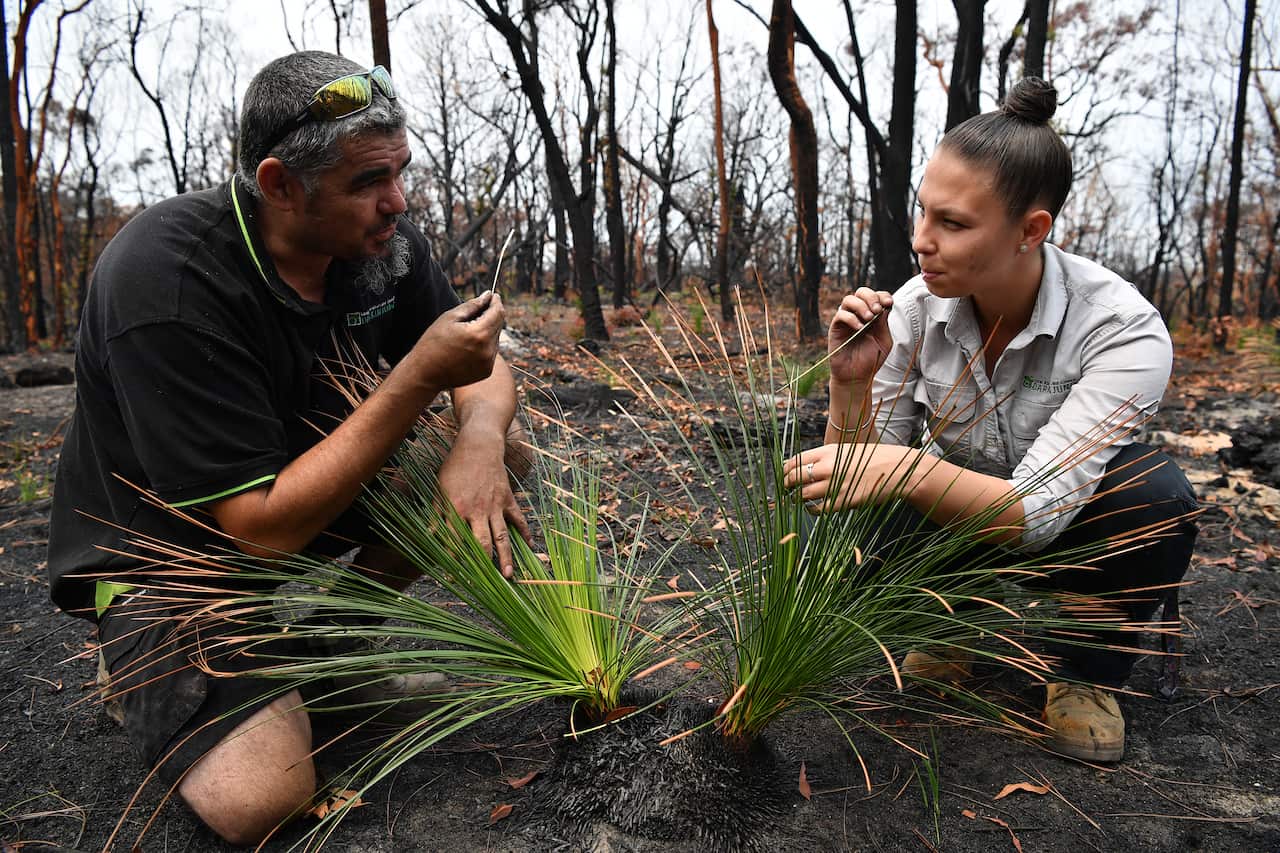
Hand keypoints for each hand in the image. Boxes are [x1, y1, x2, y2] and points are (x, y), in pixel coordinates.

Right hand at [412, 292, 505, 389]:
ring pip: (495, 338)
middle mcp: (488, 349)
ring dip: (487, 330)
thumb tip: (488, 295)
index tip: (493, 296)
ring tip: (466, 332)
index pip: (498, 312)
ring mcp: (488, 362)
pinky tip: (467, 346)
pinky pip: (491, 352)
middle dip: (491, 315)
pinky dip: (484, 345)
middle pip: (499, 325)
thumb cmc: (433, 343)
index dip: (496, 301)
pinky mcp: (486, 371)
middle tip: (476, 311)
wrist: (425, 374)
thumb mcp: (450, 318)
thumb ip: (472, 305)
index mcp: (479, 334)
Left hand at [436, 430, 530, 577]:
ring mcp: (496, 505)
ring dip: (506, 557)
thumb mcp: (439, 489)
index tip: (454, 576)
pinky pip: (518, 519)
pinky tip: (529, 547)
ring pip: (502, 536)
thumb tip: (430, 536)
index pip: (455, 540)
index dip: (454, 560)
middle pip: (482, 542)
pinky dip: (525, 533)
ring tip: (509, 576)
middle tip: (485, 583)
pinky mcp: (508, 499)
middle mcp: (477, 510)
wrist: (479, 445)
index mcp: (457, 508)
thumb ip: (437, 514)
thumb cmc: (455, 467)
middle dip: (483, 565)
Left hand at [782, 443, 918, 511]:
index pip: (795, 460)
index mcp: (827, 451)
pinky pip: (818, 508)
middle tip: (785, 489)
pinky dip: (810, 509)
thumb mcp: (845, 450)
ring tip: (795, 499)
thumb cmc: (870, 459)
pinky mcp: (844, 500)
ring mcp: (835, 484)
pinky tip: (810, 508)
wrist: (896, 469)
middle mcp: (828, 466)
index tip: (784, 475)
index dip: (785, 470)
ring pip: (803, 494)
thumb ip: (825, 457)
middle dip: (786, 485)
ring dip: (796, 498)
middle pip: (795, 477)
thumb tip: (803, 466)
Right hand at [828, 288, 892, 384]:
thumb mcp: (884, 340)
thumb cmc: (871, 358)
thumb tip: (883, 306)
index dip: (883, 296)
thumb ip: (884, 323)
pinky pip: (841, 315)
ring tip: (869, 319)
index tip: (889, 304)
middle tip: (877, 310)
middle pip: (862, 292)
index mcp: (873, 315)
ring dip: (861, 305)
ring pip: (849, 299)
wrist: (856, 375)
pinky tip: (859, 328)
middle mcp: (859, 314)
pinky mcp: (836, 328)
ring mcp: (846, 320)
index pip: (877, 296)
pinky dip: (851, 318)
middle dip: (871, 297)